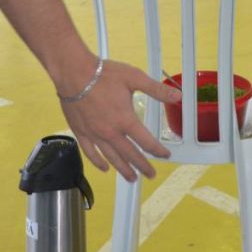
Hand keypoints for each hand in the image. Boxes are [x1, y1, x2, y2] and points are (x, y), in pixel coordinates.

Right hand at [58, 58, 181, 181]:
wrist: (74, 73)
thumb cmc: (104, 74)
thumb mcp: (134, 78)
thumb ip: (156, 89)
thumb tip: (177, 96)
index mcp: (125, 120)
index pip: (146, 141)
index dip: (158, 150)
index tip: (165, 155)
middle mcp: (111, 132)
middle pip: (130, 154)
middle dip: (142, 165)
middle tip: (151, 174)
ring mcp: (95, 134)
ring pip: (111, 157)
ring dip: (123, 169)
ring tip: (132, 178)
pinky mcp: (81, 132)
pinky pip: (90, 152)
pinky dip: (98, 162)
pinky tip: (104, 168)